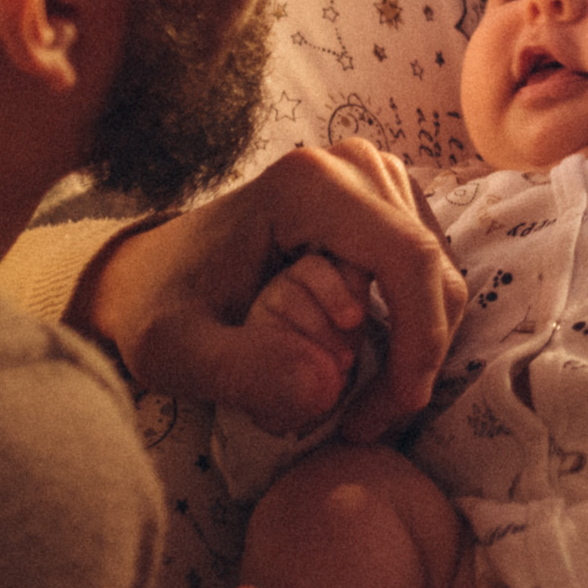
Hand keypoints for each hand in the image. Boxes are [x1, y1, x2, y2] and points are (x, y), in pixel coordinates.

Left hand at [86, 139, 466, 441]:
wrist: (151, 274)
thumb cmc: (160, 306)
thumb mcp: (176, 351)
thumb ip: (244, 372)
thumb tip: (328, 388)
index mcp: (310, 186)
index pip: (408, 260)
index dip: (419, 342)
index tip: (387, 411)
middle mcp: (354, 166)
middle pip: (431, 270)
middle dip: (415, 357)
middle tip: (363, 421)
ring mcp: (375, 180)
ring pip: (436, 276)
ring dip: (413, 349)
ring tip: (356, 402)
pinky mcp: (384, 204)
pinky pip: (424, 275)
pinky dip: (408, 331)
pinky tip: (361, 366)